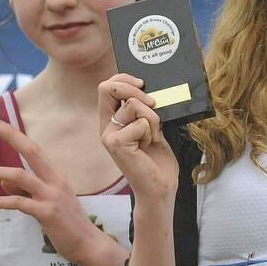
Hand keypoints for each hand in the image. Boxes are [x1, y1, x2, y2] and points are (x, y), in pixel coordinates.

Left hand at [0, 120, 108, 265]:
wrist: (87, 244)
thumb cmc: (68, 224)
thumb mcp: (49, 202)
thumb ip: (27, 191)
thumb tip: (4, 183)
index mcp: (56, 176)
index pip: (35, 150)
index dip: (17, 135)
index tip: (0, 124)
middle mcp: (55, 181)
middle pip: (31, 152)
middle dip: (11, 136)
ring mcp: (52, 196)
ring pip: (20, 176)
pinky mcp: (47, 213)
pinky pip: (18, 202)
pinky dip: (1, 202)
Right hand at [98, 73, 178, 199]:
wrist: (160, 187)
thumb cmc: (157, 160)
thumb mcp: (152, 127)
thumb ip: (144, 110)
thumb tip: (148, 89)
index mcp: (112, 121)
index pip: (107, 87)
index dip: (123, 78)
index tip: (142, 83)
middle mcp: (106, 127)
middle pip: (108, 88)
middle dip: (135, 90)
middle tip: (153, 104)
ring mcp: (109, 135)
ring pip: (134, 105)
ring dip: (152, 119)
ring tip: (152, 138)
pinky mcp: (116, 143)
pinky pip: (140, 122)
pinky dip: (152, 132)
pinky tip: (148, 147)